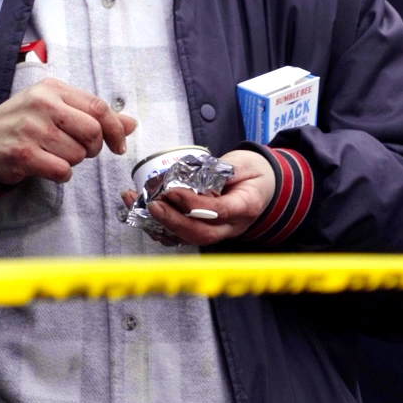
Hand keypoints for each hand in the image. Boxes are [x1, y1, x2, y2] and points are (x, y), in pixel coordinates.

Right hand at [0, 77, 135, 184]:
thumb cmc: (24, 121)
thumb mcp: (56, 107)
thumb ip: (92, 114)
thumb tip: (130, 124)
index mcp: (53, 89)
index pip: (98, 107)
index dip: (115, 129)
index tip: (118, 144)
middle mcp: (43, 104)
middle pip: (92, 131)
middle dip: (93, 148)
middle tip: (80, 150)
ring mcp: (32, 129)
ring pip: (77, 154)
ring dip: (73, 161)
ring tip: (55, 154)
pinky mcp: (23, 154)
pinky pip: (61, 170)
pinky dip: (61, 174)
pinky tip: (49, 166)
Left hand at [127, 148, 273, 246]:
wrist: (264, 185)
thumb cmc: (254, 173)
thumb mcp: (244, 163)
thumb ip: (222, 170)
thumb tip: (192, 175)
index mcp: (246, 207)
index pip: (218, 211)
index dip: (193, 204)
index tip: (172, 190)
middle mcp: (232, 226)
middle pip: (201, 233)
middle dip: (173, 221)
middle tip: (153, 204)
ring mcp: (219, 232)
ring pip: (189, 238)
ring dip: (161, 225)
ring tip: (138, 205)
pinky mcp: (205, 230)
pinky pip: (182, 235)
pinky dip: (160, 227)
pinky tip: (142, 212)